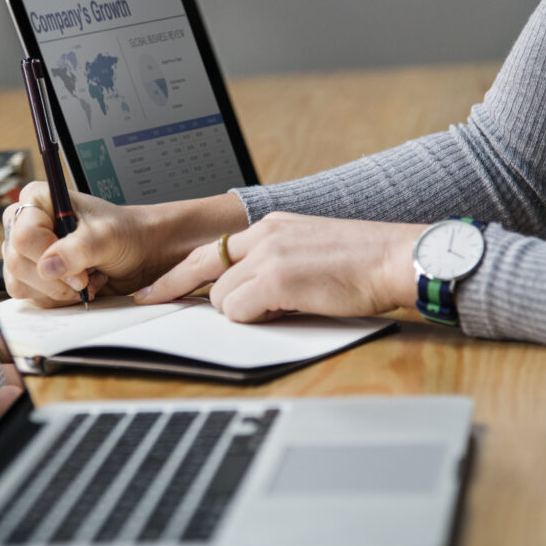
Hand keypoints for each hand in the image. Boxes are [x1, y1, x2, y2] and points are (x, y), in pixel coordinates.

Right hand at [1, 182, 247, 307]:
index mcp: (38, 200)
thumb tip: (48, 266)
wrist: (139, 253)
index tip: (80, 269)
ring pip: (20, 282)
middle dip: (55, 279)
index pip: (24, 235)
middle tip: (86, 278)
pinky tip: (79, 286)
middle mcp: (26, 223)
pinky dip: (57, 298)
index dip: (49, 257)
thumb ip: (78, 249)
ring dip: (57, 290)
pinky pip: (31, 296)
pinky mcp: (33, 275)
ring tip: (86, 278)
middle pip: (18, 262)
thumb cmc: (125, 234)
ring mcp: (27, 251)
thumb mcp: (106, 236)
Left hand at [135, 212, 424, 321]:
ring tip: (280, 309)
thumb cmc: (365, 264)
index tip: (156, 285)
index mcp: (272, 226)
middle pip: (203, 268)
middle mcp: (264, 234)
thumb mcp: (310, 251)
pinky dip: (253, 319)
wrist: (398, 258)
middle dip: (174, 288)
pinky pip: (238, 310)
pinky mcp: (277, 278)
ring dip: (241, 312)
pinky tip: (285, 312)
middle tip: (148, 301)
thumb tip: (251, 295)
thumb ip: (275, 265)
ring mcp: (268, 254)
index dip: (180, 271)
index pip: (213, 249)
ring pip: (221, 296)